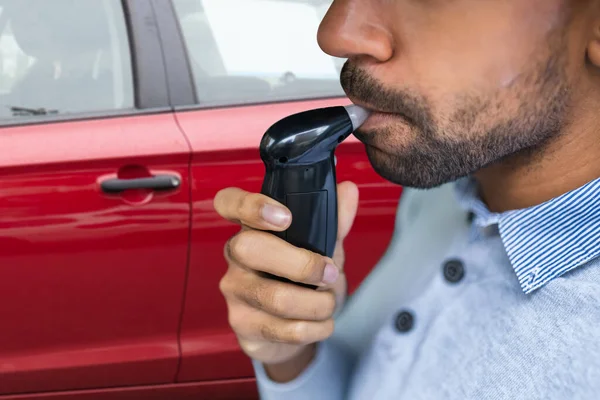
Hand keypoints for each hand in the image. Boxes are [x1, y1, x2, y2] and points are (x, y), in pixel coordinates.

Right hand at [214, 182, 358, 375]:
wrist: (293, 330)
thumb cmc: (303, 280)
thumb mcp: (322, 247)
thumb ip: (335, 221)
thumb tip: (349, 190)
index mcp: (252, 227)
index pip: (228, 203)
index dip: (250, 205)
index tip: (285, 217)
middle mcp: (236, 256)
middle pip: (249, 248)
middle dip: (301, 264)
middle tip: (329, 273)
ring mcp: (235, 291)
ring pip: (274, 297)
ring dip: (317, 304)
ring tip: (329, 303)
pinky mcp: (243, 325)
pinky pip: (283, 329)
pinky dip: (315, 328)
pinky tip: (322, 324)